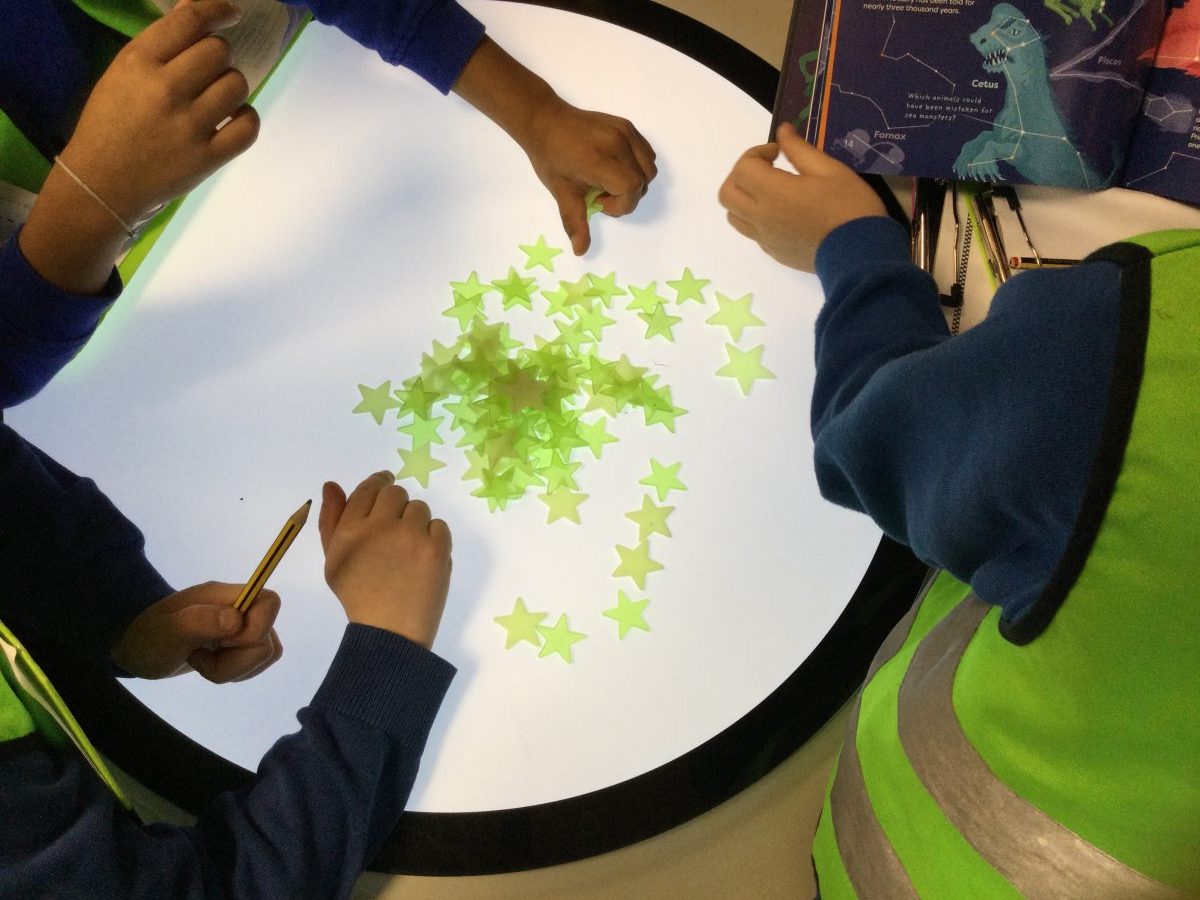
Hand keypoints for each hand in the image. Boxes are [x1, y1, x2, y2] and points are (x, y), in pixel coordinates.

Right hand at [58, 0, 258, 225]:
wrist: (102, 183)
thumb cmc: (111, 124)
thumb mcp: (123, 73)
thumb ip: (161, 45)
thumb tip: (198, 11)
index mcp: (139, 62)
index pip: (191, 21)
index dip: (218, 10)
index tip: (231, 14)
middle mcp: (166, 90)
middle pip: (219, 51)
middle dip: (219, 57)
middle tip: (207, 73)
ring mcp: (189, 126)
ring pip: (237, 85)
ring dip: (232, 87)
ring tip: (216, 99)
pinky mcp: (206, 158)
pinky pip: (248, 126)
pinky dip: (246, 119)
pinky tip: (233, 120)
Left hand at [111, 582, 282, 682]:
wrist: (136, 646)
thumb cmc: (148, 637)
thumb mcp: (166, 631)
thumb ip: (199, 621)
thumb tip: (236, 621)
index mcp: (226, 596)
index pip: (270, 603)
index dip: (255, 630)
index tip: (222, 642)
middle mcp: (240, 609)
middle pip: (268, 639)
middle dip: (236, 661)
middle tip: (202, 656)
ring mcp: (242, 628)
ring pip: (265, 654)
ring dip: (233, 669)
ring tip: (202, 661)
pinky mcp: (240, 646)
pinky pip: (256, 664)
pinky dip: (235, 672)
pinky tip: (209, 665)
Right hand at [318, 472, 451, 648]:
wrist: (390, 632)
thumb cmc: (358, 595)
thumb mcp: (333, 560)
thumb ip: (331, 519)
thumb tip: (332, 484)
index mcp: (351, 531)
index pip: (368, 489)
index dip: (379, 483)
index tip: (386, 485)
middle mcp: (380, 528)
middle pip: (395, 493)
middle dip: (396, 506)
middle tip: (394, 531)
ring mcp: (411, 537)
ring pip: (419, 508)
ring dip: (415, 523)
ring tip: (406, 552)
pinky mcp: (436, 549)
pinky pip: (439, 526)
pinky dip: (434, 539)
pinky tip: (422, 560)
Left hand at [451, 37, 655, 255]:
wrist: (546, 122)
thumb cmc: (551, 159)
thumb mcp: (561, 193)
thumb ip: (575, 222)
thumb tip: (581, 251)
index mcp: (599, 160)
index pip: (632, 187)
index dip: (621, 203)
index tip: (598, 201)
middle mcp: (617, 142)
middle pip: (644, 180)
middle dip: (627, 195)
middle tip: (601, 193)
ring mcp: (624, 132)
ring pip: (649, 167)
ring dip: (635, 181)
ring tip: (609, 180)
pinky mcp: (627, 126)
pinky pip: (646, 153)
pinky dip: (637, 166)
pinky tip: (615, 167)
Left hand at [718, 123, 885, 271]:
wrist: (862, 255)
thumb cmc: (850, 207)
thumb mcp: (830, 169)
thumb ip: (799, 149)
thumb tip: (781, 131)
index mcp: (774, 194)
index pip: (742, 168)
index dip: (756, 153)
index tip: (778, 152)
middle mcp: (761, 218)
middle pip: (727, 193)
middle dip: (741, 174)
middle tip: (768, 169)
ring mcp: (765, 239)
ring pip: (733, 215)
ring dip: (744, 198)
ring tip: (771, 191)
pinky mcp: (773, 253)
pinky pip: (751, 231)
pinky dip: (756, 217)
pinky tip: (783, 212)